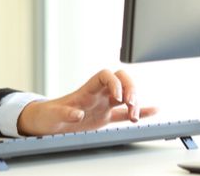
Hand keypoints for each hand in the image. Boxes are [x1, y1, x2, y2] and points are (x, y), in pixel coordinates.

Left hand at [16, 69, 157, 135]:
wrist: (46, 122)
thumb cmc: (47, 115)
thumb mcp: (52, 115)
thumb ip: (64, 113)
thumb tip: (77, 114)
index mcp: (85, 90)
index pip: (105, 75)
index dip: (114, 83)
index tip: (118, 97)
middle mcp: (97, 94)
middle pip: (121, 80)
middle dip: (131, 89)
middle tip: (131, 105)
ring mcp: (103, 104)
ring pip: (126, 95)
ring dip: (135, 103)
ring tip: (135, 117)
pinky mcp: (105, 117)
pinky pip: (125, 112)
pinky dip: (140, 111)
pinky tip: (153, 110)